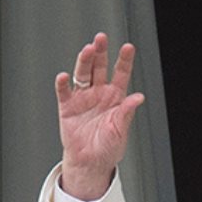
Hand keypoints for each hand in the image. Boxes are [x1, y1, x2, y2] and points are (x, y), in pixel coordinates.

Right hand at [55, 33, 145, 200]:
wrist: (91, 162)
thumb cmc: (108, 147)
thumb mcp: (121, 130)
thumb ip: (127, 112)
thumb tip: (138, 98)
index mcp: (115, 97)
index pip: (121, 74)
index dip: (124, 60)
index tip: (128, 47)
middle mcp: (99, 93)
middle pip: (99, 67)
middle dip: (100, 52)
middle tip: (101, 39)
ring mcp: (83, 98)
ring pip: (83, 74)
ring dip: (84, 61)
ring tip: (87, 51)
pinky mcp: (68, 107)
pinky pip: (64, 92)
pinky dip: (63, 84)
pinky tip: (64, 77)